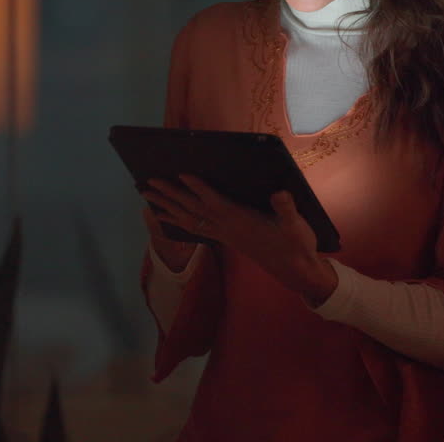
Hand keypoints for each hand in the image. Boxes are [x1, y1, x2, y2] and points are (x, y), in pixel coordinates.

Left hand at [140, 175, 337, 305]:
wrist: (295, 269)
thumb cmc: (296, 243)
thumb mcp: (296, 226)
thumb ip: (287, 209)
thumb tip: (281, 193)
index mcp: (241, 221)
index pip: (215, 203)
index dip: (199, 189)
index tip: (181, 174)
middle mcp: (226, 228)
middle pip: (193, 210)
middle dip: (170, 196)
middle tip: (148, 183)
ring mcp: (223, 234)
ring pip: (189, 219)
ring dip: (167, 207)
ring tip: (147, 196)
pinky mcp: (224, 238)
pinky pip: (194, 227)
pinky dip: (177, 219)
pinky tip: (167, 214)